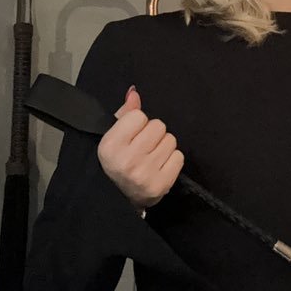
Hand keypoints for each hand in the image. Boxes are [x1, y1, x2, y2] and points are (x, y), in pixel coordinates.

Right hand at [96, 86, 183, 208]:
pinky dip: (172, 159)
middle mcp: (127, 160)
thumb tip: (135, 92)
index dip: (137, 123)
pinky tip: (160, 166)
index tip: (132, 135)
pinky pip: (179, 156)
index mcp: (111, 146)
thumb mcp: (114, 137)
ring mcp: (145, 174)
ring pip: (170, 140)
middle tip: (143, 147)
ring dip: (163, 145)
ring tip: (151, 156)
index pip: (139, 115)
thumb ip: (125, 113)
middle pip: (158, 126)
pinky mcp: (162, 185)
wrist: (119, 198)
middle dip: (152, 134)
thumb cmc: (117, 162)